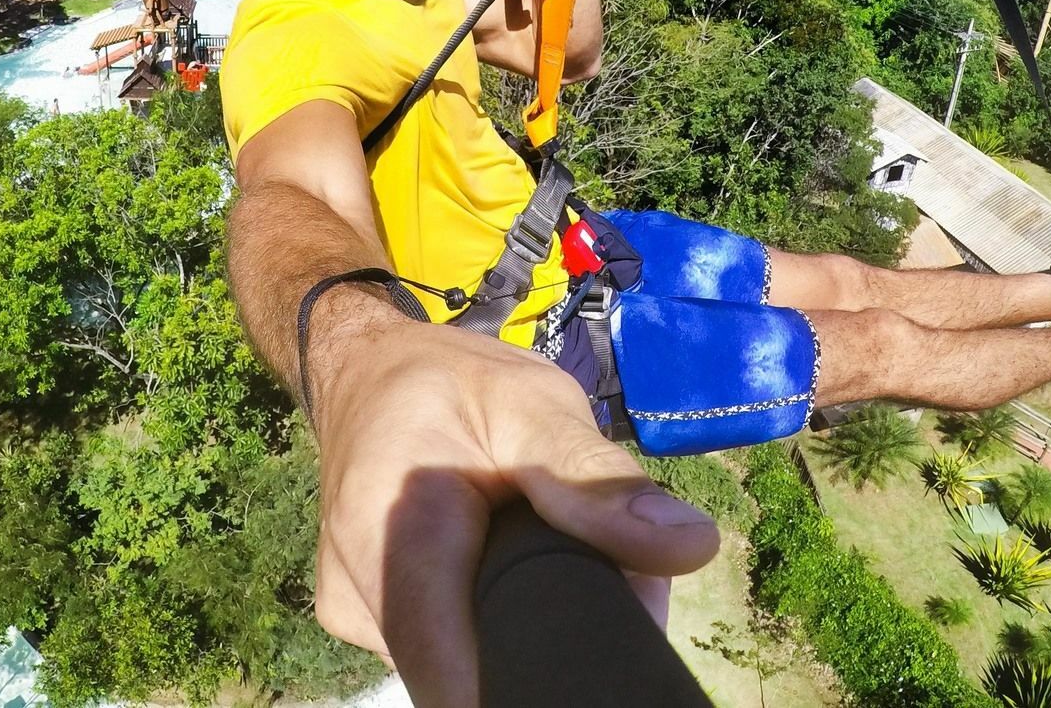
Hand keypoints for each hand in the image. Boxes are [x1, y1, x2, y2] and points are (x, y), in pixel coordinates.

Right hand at [308, 314, 718, 707]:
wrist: (364, 373)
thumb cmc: (449, 382)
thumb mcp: (534, 405)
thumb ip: (599, 481)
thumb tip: (692, 547)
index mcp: (398, 535)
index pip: (465, 682)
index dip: (547, 679)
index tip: (609, 632)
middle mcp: (363, 595)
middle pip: (477, 672)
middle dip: (552, 638)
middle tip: (601, 567)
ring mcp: (358, 618)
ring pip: (462, 663)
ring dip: (521, 625)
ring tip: (545, 547)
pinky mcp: (364, 624)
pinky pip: (443, 646)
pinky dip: (487, 617)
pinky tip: (499, 561)